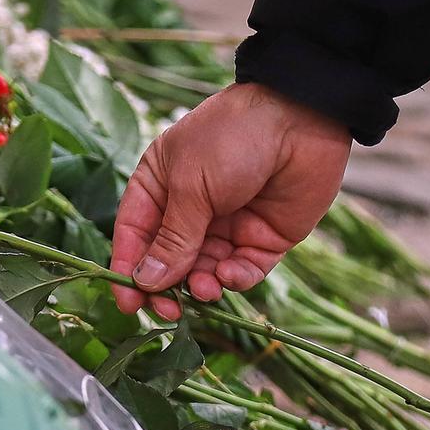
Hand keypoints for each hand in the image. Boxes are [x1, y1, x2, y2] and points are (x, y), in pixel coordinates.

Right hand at [112, 83, 351, 319]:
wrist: (300, 119)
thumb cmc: (233, 137)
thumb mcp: (191, 185)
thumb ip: (171, 238)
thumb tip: (145, 281)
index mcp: (160, 184)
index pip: (135, 234)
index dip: (128, 269)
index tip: (129, 303)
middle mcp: (191, 207)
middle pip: (168, 261)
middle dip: (166, 288)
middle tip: (168, 310)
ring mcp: (228, 224)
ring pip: (204, 271)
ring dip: (200, 285)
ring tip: (204, 288)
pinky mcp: (263, 238)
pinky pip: (242, 270)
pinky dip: (233, 279)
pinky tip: (229, 275)